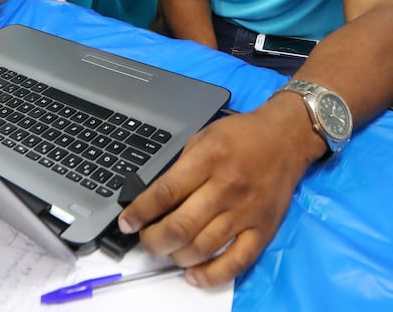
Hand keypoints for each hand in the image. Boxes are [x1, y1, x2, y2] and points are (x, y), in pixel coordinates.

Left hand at [118, 100, 323, 286]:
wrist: (284, 139)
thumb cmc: (240, 135)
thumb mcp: (204, 137)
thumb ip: (181, 167)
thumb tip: (154, 198)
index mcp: (208, 159)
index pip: (166, 192)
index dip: (141, 212)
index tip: (127, 222)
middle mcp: (226, 187)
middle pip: (181, 226)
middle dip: (154, 240)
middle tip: (145, 240)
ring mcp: (246, 212)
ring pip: (203, 247)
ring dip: (176, 256)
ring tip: (167, 251)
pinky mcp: (263, 230)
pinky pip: (236, 262)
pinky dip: (211, 275)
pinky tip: (193, 274)